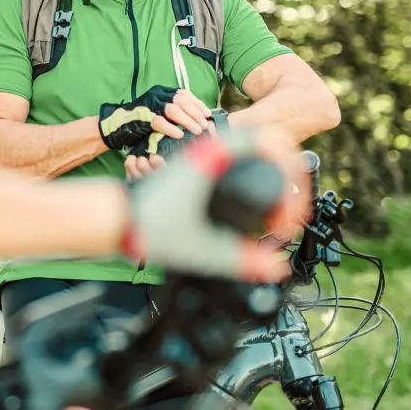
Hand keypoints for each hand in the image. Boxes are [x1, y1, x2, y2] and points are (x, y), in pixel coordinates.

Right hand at [101, 85, 208, 151]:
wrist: (116, 126)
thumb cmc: (139, 122)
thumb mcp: (158, 112)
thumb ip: (172, 112)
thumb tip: (196, 118)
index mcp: (160, 92)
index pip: (183, 93)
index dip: (197, 103)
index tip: (207, 114)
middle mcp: (155, 95)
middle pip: (181, 100)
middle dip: (195, 113)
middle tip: (203, 125)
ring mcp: (148, 105)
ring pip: (173, 109)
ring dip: (188, 121)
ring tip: (196, 131)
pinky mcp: (142, 117)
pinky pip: (160, 122)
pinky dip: (172, 129)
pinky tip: (179, 135)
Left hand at [121, 126, 310, 281]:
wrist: (117, 220)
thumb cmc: (150, 228)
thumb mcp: (201, 250)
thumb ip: (241, 261)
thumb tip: (277, 268)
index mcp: (211, 159)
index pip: (267, 141)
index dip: (292, 167)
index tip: (293, 202)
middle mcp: (208, 150)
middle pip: (268, 146)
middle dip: (290, 177)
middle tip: (291, 215)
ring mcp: (204, 156)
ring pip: (254, 151)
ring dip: (275, 174)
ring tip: (280, 214)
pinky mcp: (200, 168)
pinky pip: (239, 159)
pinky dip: (258, 174)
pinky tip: (259, 204)